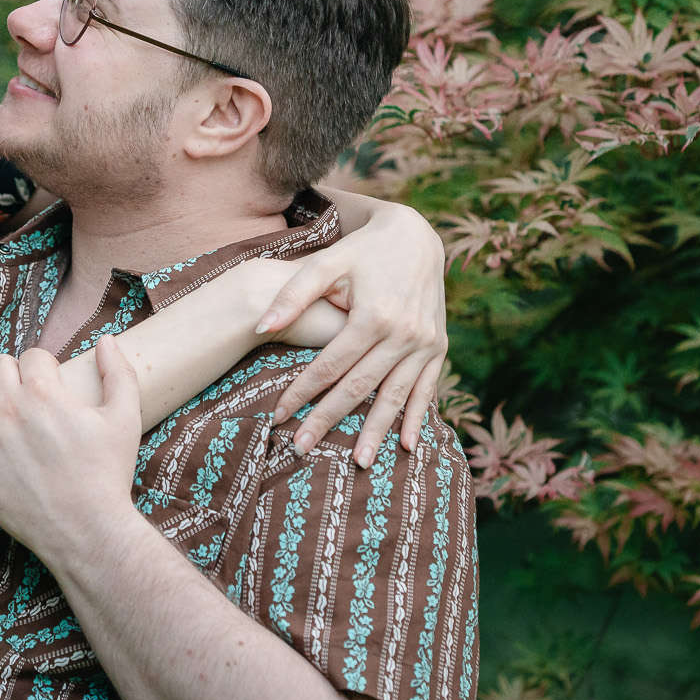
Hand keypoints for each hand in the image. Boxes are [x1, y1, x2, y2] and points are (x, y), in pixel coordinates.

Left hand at [0, 340, 140, 562]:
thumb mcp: (125, 419)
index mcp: (46, 393)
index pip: (33, 356)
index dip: (45, 367)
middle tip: (27, 398)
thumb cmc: (108, 475)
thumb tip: (107, 341)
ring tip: (0, 410)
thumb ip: (119, 373)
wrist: (87, 531)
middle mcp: (11, 410)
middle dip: (14, 376)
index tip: (51, 385)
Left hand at [253, 199, 448, 465]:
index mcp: (373, 316)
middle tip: (301, 449)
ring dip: (376, 431)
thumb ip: (292, 294)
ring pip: (394, 396)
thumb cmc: (360, 250)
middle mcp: (403, 334)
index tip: (279, 416)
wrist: (415, 236)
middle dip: (329, 420)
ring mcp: (425, 343)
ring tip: (358, 463)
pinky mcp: (438, 347)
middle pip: (359, 387)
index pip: (330, 365)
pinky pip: (426, 389)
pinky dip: (416, 417)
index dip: (302, 392)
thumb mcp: (325, 262)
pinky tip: (406, 445)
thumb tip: (260, 328)